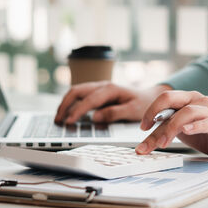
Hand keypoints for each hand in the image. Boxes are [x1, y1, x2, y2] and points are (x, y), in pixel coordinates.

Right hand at [54, 82, 171, 123]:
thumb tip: (95, 117)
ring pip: (76, 92)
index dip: (78, 111)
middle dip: (65, 105)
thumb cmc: (143, 104)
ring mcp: (98, 88)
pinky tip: (67, 114)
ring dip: (65, 103)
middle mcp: (102, 86)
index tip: (69, 121)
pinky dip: (71, 103)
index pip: (89, 100)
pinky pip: (80, 96)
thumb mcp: (133, 110)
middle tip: (57, 120)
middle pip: (76, 91)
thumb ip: (114, 114)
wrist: (149, 97)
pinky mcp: (97, 94)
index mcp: (111, 89)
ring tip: (58, 118)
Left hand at [135, 90, 207, 158]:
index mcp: (186, 99)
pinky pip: (207, 122)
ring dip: (171, 127)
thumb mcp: (182, 132)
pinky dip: (195, 126)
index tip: (141, 129)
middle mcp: (197, 100)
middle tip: (145, 130)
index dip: (149, 113)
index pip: (163, 101)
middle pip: (171, 98)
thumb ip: (165, 131)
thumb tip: (143, 141)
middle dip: (154, 112)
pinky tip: (186, 131)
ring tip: (163, 143)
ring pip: (187, 112)